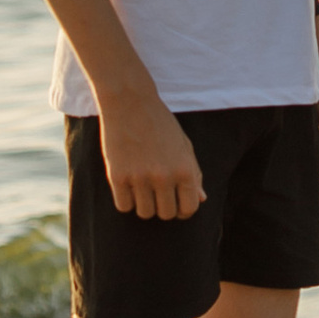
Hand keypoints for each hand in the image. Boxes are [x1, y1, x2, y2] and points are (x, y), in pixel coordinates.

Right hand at [101, 94, 205, 220]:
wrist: (130, 103)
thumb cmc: (161, 124)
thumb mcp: (184, 146)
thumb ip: (194, 174)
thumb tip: (201, 199)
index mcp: (185, 169)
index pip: (189, 208)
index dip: (183, 210)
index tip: (176, 203)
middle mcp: (164, 176)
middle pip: (166, 214)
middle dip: (163, 207)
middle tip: (158, 192)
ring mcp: (140, 178)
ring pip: (144, 213)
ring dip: (144, 204)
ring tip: (143, 186)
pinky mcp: (117, 177)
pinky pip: (124, 206)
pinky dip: (127, 200)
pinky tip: (129, 185)